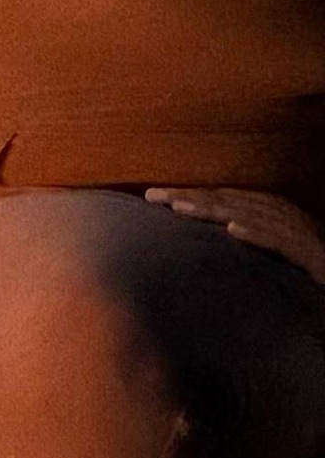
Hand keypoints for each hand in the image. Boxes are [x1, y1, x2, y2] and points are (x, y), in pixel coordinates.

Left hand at [152, 187, 324, 287]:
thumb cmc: (306, 261)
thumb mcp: (268, 246)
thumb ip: (240, 238)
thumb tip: (205, 235)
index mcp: (265, 210)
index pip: (219, 198)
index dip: (186, 195)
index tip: (150, 197)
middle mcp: (277, 213)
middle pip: (227, 201)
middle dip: (188, 197)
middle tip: (153, 196)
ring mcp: (293, 230)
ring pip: (247, 216)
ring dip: (213, 210)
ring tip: (179, 208)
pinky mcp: (308, 252)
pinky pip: (279, 241)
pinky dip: (256, 234)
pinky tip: (233, 231)